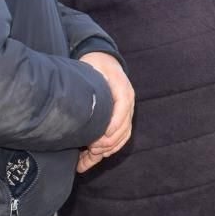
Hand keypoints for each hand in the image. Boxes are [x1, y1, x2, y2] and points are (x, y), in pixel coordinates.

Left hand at [78, 52, 133, 170]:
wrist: (104, 59)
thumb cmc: (96, 64)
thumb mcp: (93, 66)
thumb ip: (92, 79)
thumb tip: (87, 100)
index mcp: (122, 89)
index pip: (122, 109)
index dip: (113, 125)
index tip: (101, 137)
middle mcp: (127, 101)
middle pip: (124, 127)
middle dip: (109, 141)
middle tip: (92, 149)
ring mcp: (126, 110)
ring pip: (123, 135)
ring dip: (110, 147)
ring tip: (93, 155)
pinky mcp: (122, 117)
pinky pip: (121, 136)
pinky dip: (112, 147)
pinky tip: (99, 155)